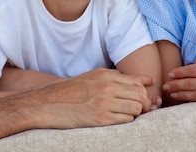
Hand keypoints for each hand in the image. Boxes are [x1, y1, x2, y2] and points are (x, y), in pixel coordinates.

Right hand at [31, 68, 150, 127]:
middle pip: (140, 95)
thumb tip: (145, 80)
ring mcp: (104, 103)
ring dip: (136, 112)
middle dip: (145, 103)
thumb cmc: (74, 90)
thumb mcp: (95, 76)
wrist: (50, 103)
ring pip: (136, 108)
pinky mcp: (101, 119)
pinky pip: (126, 120)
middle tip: (142, 108)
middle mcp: (107, 87)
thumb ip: (118, 77)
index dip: (145, 91)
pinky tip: (119, 119)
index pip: (137, 82)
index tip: (145, 97)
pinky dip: (127, 120)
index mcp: (106, 75)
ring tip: (128, 113)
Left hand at [163, 54, 195, 102]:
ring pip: (195, 94)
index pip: (193, 69)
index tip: (172, 73)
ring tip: (171, 94)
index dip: (181, 72)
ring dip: (181, 94)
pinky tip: (188, 102)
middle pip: (190, 82)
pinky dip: (195, 101)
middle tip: (165, 85)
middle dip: (176, 84)